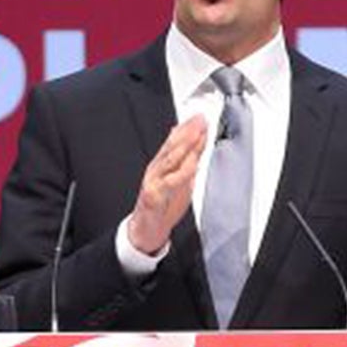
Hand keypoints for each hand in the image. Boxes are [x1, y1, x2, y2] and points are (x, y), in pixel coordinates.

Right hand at [127, 115, 208, 255]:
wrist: (146, 228)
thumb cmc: (162, 204)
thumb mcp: (175, 179)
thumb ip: (182, 161)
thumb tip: (190, 144)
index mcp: (161, 164)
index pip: (174, 142)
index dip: (187, 129)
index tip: (199, 118)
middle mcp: (156, 169)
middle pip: (172, 147)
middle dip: (187, 132)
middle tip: (199, 120)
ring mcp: (154, 181)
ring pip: (170, 160)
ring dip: (184, 146)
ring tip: (196, 134)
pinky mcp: (154, 195)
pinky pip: (170, 182)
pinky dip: (182, 172)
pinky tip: (192, 164)